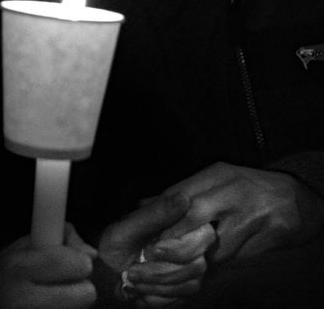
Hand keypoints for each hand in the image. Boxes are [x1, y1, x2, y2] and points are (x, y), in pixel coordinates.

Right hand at [0, 223, 95, 308]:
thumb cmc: (1, 275)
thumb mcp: (22, 246)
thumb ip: (60, 239)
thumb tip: (91, 253)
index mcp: (19, 268)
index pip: (74, 263)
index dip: (81, 262)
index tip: (75, 262)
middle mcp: (22, 300)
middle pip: (86, 295)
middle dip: (81, 287)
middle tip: (66, 284)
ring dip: (73, 305)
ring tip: (53, 299)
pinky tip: (48, 308)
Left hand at [99, 193, 214, 306]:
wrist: (106, 268)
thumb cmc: (116, 243)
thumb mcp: (129, 226)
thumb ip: (156, 213)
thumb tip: (183, 199)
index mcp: (181, 220)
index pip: (201, 232)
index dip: (176, 246)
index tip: (150, 250)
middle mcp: (192, 242)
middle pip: (197, 263)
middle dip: (162, 271)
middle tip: (133, 270)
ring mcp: (191, 266)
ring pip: (191, 283)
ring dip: (157, 285)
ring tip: (132, 278)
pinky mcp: (186, 286)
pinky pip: (182, 298)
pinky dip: (157, 297)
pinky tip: (139, 290)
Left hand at [158, 161, 323, 262]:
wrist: (293, 200)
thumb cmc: (245, 188)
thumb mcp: (215, 181)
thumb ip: (182, 193)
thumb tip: (144, 204)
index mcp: (218, 174)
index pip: (181, 194)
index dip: (160, 217)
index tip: (146, 234)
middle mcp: (234, 191)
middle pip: (193, 215)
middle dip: (173, 238)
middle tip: (156, 254)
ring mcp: (251, 214)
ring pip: (214, 246)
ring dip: (197, 257)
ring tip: (186, 258)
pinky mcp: (265, 237)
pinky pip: (233, 258)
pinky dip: (218, 263)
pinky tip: (210, 260)